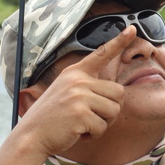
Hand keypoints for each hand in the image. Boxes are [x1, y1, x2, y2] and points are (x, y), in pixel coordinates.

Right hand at [0, 26, 137, 164]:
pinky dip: (94, 135)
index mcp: (75, 73)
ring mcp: (79, 96)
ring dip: (103, 123)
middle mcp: (78, 80)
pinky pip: (102, 127)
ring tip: (82, 124)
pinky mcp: (80, 114)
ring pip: (114, 110)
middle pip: (119, 93)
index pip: (101, 54)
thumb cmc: (53, 118)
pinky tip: (77, 133)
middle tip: (92, 117)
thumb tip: (117, 93)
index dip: (119, 41)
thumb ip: (88, 87)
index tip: (133, 29)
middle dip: (110, 110)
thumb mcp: (67, 92)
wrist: (31, 136)